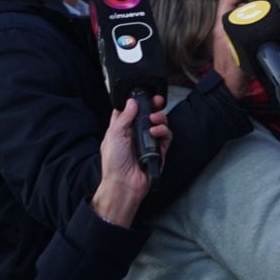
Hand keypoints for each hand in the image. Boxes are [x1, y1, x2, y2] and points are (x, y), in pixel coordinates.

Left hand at [92, 97, 170, 226]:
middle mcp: (135, 134)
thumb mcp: (114, 134)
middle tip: (157, 101)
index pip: (130, 111)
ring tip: (154, 119)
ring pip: (159, 123)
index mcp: (122, 129)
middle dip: (153, 106)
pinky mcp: (159, 150)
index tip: (141, 96)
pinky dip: (163, 131)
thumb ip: (124, 116)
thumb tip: (132, 102)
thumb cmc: (114, 163)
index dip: (135, 102)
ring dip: (159, 118)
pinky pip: (166, 136)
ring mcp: (148, 141)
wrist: (124, 183)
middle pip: (148, 115)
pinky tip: (156, 131)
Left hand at [211, 0, 261, 96]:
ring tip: (259, 8)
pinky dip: (246, 19)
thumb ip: (247, 33)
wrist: (228, 86)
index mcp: (221, 29)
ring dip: (245, 8)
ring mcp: (224, 35)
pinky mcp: (229, 41)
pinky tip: (256, 23)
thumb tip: (254, 17)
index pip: (227, 1)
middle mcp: (221, 29)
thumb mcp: (242, 50)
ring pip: (234, 14)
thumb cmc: (234, 72)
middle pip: (230, 5)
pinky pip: (237, 23)